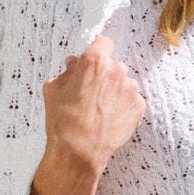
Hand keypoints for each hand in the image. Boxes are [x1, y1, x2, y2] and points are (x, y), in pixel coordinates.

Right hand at [41, 35, 145, 176]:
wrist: (79, 151)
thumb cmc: (64, 121)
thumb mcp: (54, 90)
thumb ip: (67, 72)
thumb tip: (73, 65)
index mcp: (94, 61)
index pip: (104, 42)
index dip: (98, 51)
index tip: (95, 61)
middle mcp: (116, 70)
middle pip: (114, 64)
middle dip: (105, 75)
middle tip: (92, 92)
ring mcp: (131, 89)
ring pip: (124, 83)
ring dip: (116, 91)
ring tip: (101, 109)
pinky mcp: (139, 106)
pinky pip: (132, 100)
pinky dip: (124, 106)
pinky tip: (109, 118)